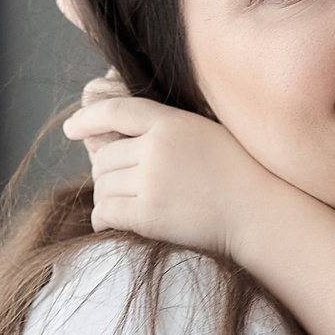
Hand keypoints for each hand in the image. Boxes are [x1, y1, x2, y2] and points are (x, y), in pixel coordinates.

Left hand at [62, 94, 290, 252]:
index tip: (72, 128)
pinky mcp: (150, 216)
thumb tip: (126, 135)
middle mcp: (158, 148)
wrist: (262, 213)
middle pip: (104, 155)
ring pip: (102, 185)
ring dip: (105, 196)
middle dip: (105, 171)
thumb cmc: (242, 174)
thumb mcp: (206, 133)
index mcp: (172, 122)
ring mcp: (153, 182)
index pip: (116, 111)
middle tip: (118, 184)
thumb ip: (169, 129)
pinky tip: (111, 222)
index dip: (87, 118)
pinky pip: (106, 213)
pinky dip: (102, 219)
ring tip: (120, 204)